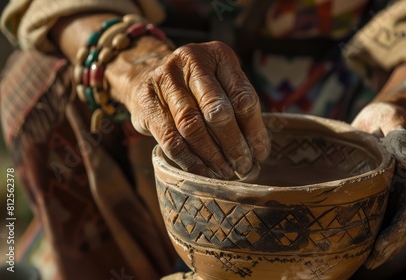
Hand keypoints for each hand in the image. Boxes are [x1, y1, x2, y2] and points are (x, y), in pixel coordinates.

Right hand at [126, 41, 269, 178]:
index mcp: (218, 55)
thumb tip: (259, 152)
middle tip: (243, 166)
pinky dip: (190, 160)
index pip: (243, 96)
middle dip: (234, 144)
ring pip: (192, 126)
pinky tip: (203, 172)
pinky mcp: (146, 102)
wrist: (145, 76)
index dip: (254, 130)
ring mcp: (165, 79)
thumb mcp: (221, 85)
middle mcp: (191, 61)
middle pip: (217, 111)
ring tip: (225, 172)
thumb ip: (239, 110)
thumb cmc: (195, 86)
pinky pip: (171, 139)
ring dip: (212, 155)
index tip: (260, 154)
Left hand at [351, 60, 405, 267]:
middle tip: (371, 262)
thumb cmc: (386, 115)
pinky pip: (387, 216)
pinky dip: (379, 233)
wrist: (385, 115)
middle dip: (391, 244)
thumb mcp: (390, 116)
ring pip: (399, 223)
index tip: (383, 245)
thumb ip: (399, 133)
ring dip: (386, 245)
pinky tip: (363, 246)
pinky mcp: (387, 191)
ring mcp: (399, 190)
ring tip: (367, 262)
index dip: (399, 228)